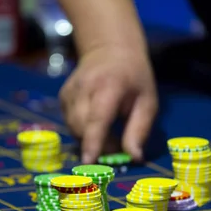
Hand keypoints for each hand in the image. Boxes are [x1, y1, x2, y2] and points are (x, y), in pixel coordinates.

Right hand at [59, 45, 157, 163]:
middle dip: (96, 145)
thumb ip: (139, 130)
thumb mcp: (148, 102)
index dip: (93, 140)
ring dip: (88, 138)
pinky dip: (81, 129)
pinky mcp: (63, 95)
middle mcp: (85, 86)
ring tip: (109, 132)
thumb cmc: (135, 79)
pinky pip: (69, 122)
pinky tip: (95, 121)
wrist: (111, 49)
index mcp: (110, 85)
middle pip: (81, 126)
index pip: (97, 117)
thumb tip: (134, 158)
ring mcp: (70, 89)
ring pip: (73, 127)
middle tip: (116, 147)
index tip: (89, 160)